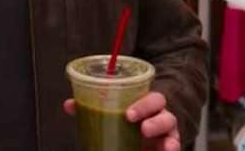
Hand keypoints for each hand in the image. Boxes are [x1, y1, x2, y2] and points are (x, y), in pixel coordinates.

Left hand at [63, 92, 180, 150]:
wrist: (141, 138)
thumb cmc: (126, 120)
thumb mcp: (112, 113)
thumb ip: (92, 107)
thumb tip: (70, 105)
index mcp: (148, 105)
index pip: (153, 99)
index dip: (143, 104)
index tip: (128, 114)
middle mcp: (161, 118)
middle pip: (165, 115)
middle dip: (154, 121)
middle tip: (141, 128)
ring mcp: (166, 136)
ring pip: (172, 134)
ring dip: (166, 140)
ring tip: (163, 146)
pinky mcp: (166, 148)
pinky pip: (173, 148)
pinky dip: (172, 150)